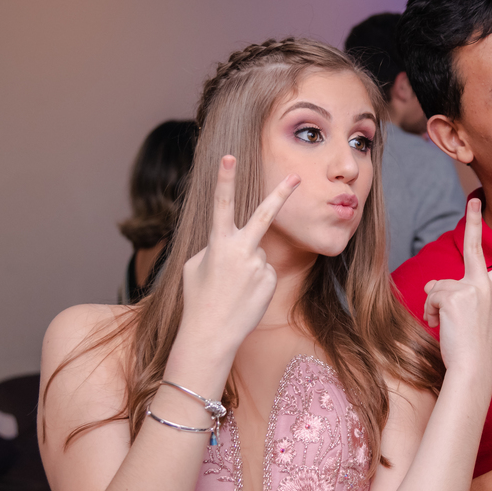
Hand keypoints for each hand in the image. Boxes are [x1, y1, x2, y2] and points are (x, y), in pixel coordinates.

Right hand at [177, 155, 299, 365]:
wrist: (211, 333)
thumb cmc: (198, 298)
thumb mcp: (195, 266)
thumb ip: (214, 247)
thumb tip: (233, 243)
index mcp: (218, 243)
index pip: (221, 205)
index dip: (224, 179)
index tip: (228, 157)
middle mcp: (242, 250)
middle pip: (264, 215)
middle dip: (280, 193)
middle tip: (296, 176)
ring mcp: (259, 265)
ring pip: (257, 253)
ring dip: (246, 267)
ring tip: (232, 289)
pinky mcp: (270, 279)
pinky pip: (264, 271)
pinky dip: (254, 281)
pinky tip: (243, 296)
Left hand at [421, 199, 491, 374]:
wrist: (472, 366)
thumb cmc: (470, 346)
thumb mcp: (465, 314)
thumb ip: (452, 294)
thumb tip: (432, 285)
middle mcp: (486, 285)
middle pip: (476, 246)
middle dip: (475, 220)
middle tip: (473, 200)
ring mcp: (471, 288)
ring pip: (439, 286)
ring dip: (435, 306)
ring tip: (446, 325)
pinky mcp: (455, 295)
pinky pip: (431, 296)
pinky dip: (430, 312)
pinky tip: (440, 325)